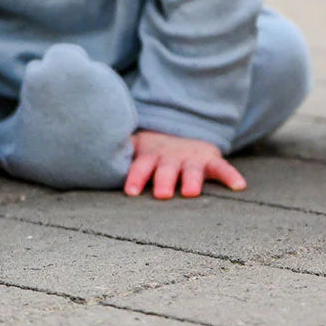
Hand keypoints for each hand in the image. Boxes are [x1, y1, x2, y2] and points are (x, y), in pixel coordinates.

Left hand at [124, 130, 246, 198]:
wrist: (181, 131)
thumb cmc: (151, 151)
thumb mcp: (134, 149)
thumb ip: (117, 157)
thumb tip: (85, 159)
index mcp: (150, 156)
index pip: (140, 165)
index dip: (135, 177)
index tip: (129, 190)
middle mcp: (171, 158)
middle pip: (166, 169)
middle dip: (164, 180)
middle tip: (161, 194)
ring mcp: (192, 159)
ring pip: (193, 170)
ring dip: (192, 179)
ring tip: (191, 191)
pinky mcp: (210, 160)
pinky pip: (223, 168)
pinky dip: (231, 176)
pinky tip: (240, 187)